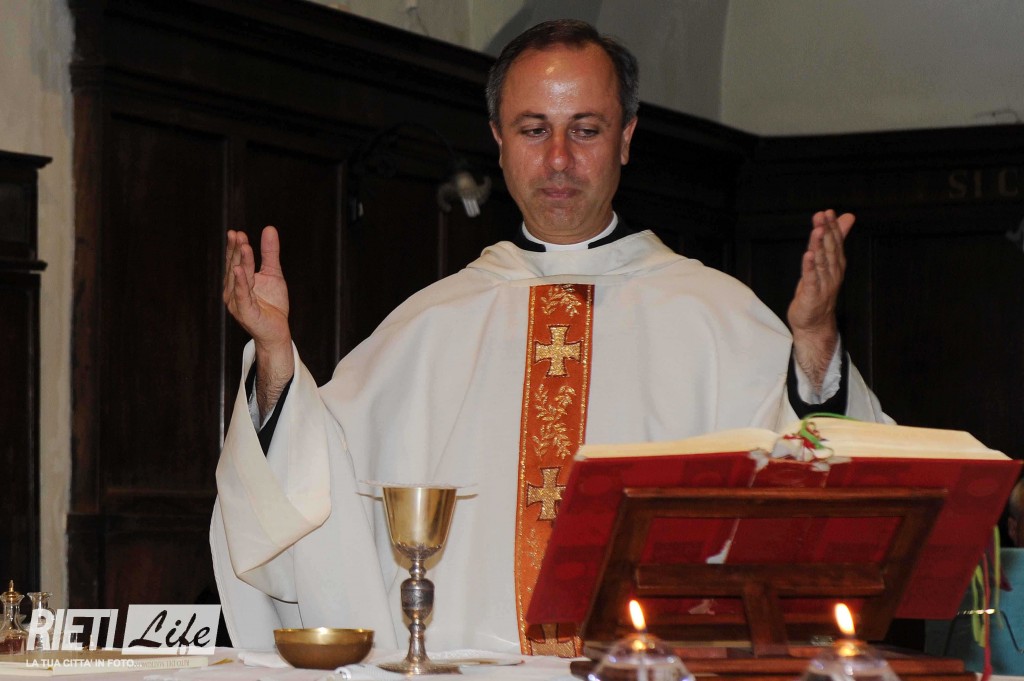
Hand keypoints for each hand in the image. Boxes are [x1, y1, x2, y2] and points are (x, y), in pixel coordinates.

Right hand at [223, 226, 293, 415]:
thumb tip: (269, 228)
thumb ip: (270, 253)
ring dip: (241, 262)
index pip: (235, 260)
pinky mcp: (245, 313)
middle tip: (238, 235)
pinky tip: (239, 270)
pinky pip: (242, 296)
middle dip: (237, 251)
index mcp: (238, 281)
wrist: (278, 330)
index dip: (235, 247)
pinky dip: (240, 283)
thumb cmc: (272, 303)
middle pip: (235, 267)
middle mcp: (233, 291)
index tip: (236, 232)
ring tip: (243, 246)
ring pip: (239, 279)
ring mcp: (237, 303)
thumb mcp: (274, 273)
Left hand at [787, 210, 853, 389]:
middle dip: (826, 232)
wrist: (815, 322)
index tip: (828, 212)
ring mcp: (823, 284)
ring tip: (817, 231)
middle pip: (830, 250)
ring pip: (821, 262)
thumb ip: (837, 239)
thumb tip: (848, 216)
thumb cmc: (820, 289)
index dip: (832, 227)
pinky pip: (811, 279)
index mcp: (836, 264)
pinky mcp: (812, 295)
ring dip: (819, 246)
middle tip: (822, 216)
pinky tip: (808, 255)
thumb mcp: (827, 262)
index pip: (836, 243)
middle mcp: (832, 273)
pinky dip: (809, 267)